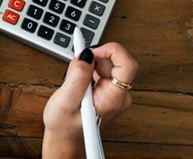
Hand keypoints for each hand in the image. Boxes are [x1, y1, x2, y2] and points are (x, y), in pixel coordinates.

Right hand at [42, 42, 137, 157]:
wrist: (66, 141)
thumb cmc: (65, 127)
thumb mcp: (65, 101)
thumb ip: (76, 77)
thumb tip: (86, 55)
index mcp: (113, 98)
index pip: (127, 65)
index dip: (110, 50)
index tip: (91, 50)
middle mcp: (118, 95)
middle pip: (113, 62)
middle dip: (92, 59)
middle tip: (74, 69)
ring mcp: (114, 93)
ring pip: (105, 64)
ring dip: (87, 66)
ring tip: (73, 83)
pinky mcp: (107, 91)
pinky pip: (100, 71)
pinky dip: (86, 71)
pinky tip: (77, 85)